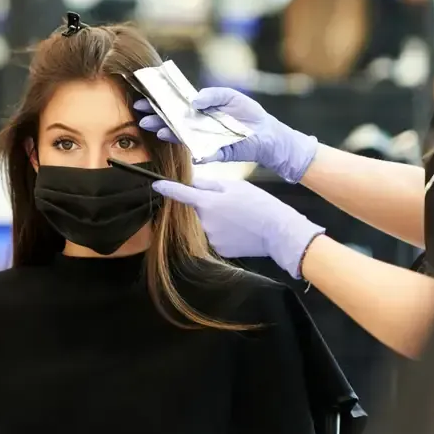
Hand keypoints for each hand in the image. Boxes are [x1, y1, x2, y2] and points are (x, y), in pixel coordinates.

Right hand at [134, 88, 317, 182]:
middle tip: (142, 117)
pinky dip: (198, 155)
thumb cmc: (249, 113)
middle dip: (156, 119)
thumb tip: (195, 100)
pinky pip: (204, 154)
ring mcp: (204, 140)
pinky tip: (190, 153)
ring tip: (158, 130)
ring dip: (169, 134)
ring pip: (182, 138)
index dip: (158, 103)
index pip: (174, 106)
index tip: (143, 100)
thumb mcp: (230, 96)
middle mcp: (198, 125)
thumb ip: (213, 94)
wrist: (267, 133)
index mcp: (199, 110)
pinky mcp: (216, 153)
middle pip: (172, 122)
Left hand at [153, 177, 324, 279]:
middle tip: (232, 203)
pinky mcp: (220, 249)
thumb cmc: (259, 203)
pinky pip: (217, 236)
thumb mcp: (235, 185)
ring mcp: (211, 238)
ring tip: (240, 217)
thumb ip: (210, 184)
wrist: (278, 231)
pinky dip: (225, 232)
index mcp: (207, 202)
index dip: (166, 188)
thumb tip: (193, 184)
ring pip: (208, 223)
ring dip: (218, 219)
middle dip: (209, 205)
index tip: (156, 185)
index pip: (180, 194)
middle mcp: (204, 222)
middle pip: (199, 209)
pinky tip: (241, 229)